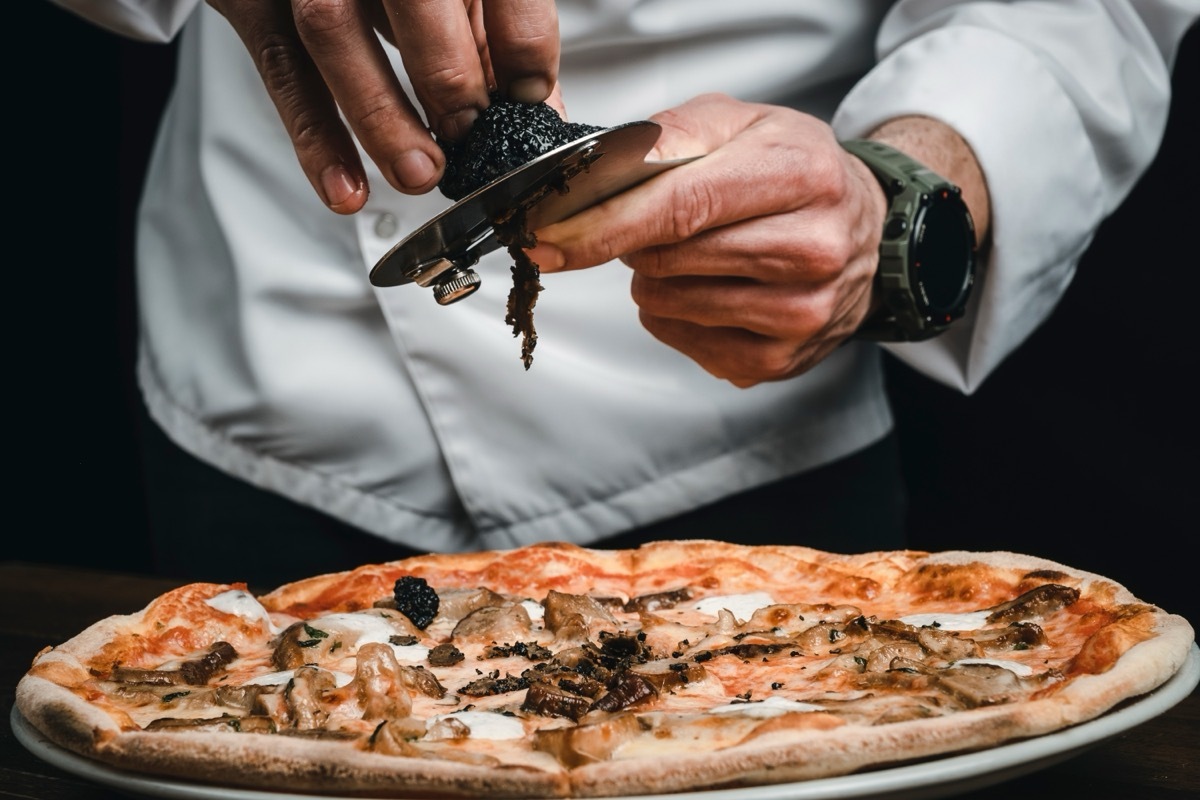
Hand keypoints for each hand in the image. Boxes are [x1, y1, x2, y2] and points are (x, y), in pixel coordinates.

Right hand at [206, 0, 559, 212]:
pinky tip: (346, 189)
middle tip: (470, 136)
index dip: (522, 40)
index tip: (530, 100)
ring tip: (420, 172)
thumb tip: (537, 115)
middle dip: (449, 76)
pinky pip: (281, 70)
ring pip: (332, 29)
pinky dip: (316, 139)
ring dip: (382, 115)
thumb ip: (492, 37)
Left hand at [529, 93, 886, 387]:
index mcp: (801, 175)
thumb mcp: (744, 124)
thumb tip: (598, 175)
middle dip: (637, 240)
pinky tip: (710, 288)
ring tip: (699, 253)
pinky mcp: (779, 360)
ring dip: (657, 277)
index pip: (680, 208)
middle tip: (663, 222)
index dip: (603, 225)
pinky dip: (674, 313)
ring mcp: (800, 314)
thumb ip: (671, 136)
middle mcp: (812, 250)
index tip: (548, 235)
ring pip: (666, 303)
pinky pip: (680, 339)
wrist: (866, 232)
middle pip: (666, 260)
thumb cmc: (795, 172)